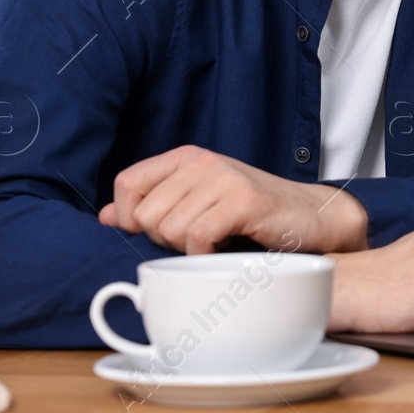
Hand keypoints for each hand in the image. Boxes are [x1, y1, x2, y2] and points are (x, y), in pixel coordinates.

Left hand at [97, 145, 368, 254]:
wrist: (310, 216)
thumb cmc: (252, 213)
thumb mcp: (197, 202)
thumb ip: (153, 205)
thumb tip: (103, 215)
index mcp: (185, 157)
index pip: (126, 184)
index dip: (130, 217)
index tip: (155, 231)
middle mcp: (202, 161)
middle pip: (147, 215)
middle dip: (166, 239)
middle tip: (199, 238)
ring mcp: (224, 178)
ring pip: (171, 229)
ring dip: (189, 249)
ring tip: (217, 240)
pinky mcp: (243, 200)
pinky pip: (198, 238)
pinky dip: (206, 255)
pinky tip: (225, 248)